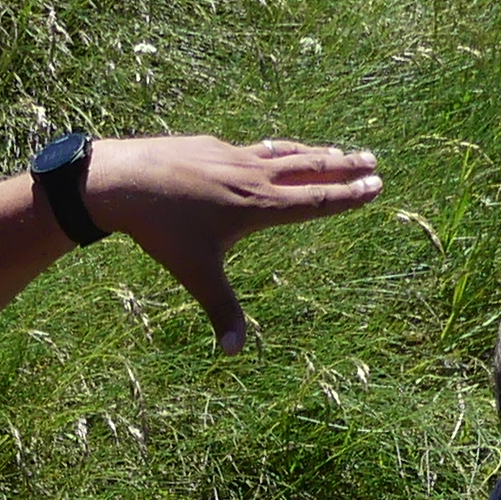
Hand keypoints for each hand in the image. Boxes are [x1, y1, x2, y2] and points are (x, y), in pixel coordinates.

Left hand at [83, 135, 381, 351]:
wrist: (124, 180)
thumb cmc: (163, 231)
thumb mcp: (197, 274)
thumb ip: (222, 311)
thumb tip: (233, 353)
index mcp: (260, 206)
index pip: (316, 200)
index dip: (348, 195)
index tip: (376, 185)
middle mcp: (254, 176)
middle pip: (310, 168)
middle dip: (344, 166)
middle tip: (373, 161)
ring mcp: (234, 156)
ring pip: (285, 152)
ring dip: (315, 153)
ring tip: (337, 150)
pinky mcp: (214, 146)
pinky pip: (256, 147)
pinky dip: (278, 149)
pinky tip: (277, 150)